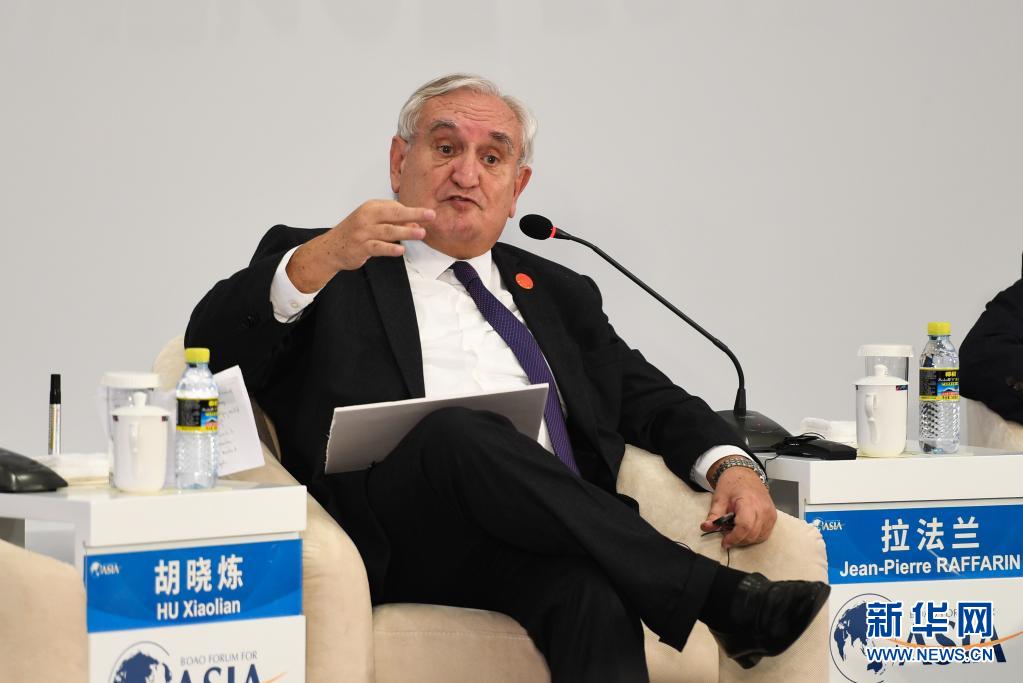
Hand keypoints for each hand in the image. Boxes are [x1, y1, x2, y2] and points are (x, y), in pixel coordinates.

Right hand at [286, 200, 433, 291]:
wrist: (331, 248)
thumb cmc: (355, 233)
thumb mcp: (372, 222)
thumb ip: (392, 222)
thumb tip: (415, 225)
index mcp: (371, 207)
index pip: (394, 206)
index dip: (411, 211)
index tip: (427, 215)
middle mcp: (366, 217)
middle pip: (394, 214)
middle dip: (414, 214)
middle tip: (431, 215)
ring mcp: (363, 232)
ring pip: (388, 231)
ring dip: (406, 232)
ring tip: (421, 233)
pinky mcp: (361, 247)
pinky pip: (378, 247)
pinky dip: (390, 249)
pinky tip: (400, 250)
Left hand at [700, 462, 775, 548]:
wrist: (745, 474)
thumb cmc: (732, 484)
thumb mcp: (719, 498)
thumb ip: (714, 514)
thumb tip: (706, 527)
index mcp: (749, 502)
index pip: (745, 526)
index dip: (734, 537)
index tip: (725, 542)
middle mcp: (763, 509)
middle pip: (752, 534)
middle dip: (738, 539)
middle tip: (727, 536)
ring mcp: (771, 513)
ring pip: (760, 537)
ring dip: (746, 539)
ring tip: (735, 531)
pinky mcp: (773, 517)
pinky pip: (765, 534)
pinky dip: (754, 536)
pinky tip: (745, 530)